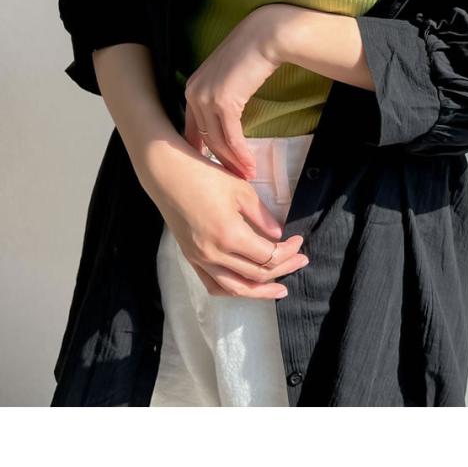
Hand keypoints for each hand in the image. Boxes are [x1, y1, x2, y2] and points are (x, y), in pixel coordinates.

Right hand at [146, 142, 307, 298]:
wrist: (167, 175)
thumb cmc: (205, 176)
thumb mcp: (241, 190)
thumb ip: (262, 217)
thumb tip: (278, 236)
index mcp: (229, 235)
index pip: (268, 256)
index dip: (288, 252)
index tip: (298, 240)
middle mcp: (214, 254)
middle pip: (256, 274)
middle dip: (283, 269)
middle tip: (301, 261)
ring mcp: (200, 259)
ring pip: (235, 288)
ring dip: (260, 291)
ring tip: (280, 289)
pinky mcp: (191, 258)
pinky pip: (214, 285)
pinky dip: (233, 289)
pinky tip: (247, 286)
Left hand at [184, 7, 286, 177]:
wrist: (264, 38)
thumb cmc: (250, 55)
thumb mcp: (227, 78)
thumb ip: (219, 98)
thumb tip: (225, 121)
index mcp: (192, 89)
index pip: (193, 128)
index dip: (204, 150)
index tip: (214, 167)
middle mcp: (194, 94)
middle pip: (205, 138)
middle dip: (220, 160)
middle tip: (233, 177)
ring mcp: (207, 98)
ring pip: (218, 141)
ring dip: (233, 161)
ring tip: (246, 175)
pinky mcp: (224, 103)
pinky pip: (232, 137)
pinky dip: (241, 154)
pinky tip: (249, 164)